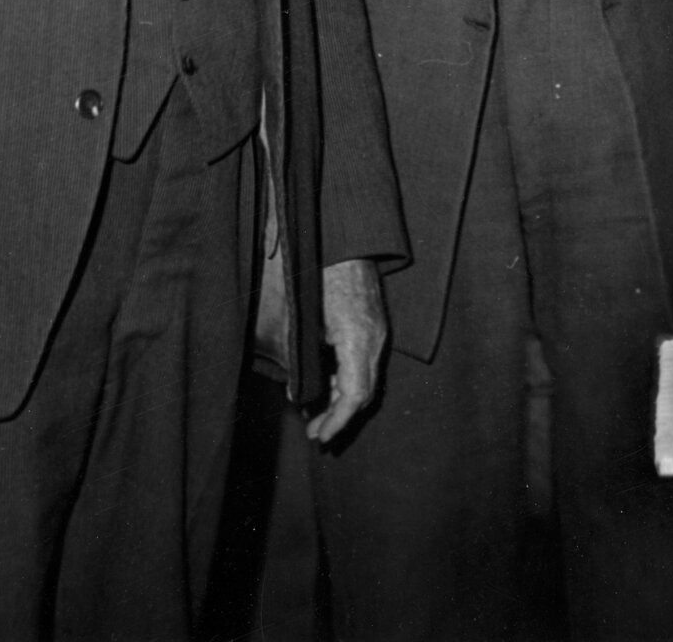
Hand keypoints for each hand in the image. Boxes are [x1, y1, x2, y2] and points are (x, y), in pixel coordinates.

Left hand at [307, 258, 386, 444]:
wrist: (344, 237)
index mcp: (358, 339)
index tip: (321, 436)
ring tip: (316, 414)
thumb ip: (297, 357)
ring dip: (341, 398)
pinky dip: (346, 378)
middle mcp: (375, 338)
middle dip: (339, 416)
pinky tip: (325, 384)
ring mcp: (377, 331)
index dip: (338, 420)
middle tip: (314, 433)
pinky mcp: (374, 324)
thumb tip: (294, 391)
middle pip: (364, 392)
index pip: (355, 394)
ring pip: (365, 378)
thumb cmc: (318, 271)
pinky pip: (364, 362)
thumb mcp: (300, 317)